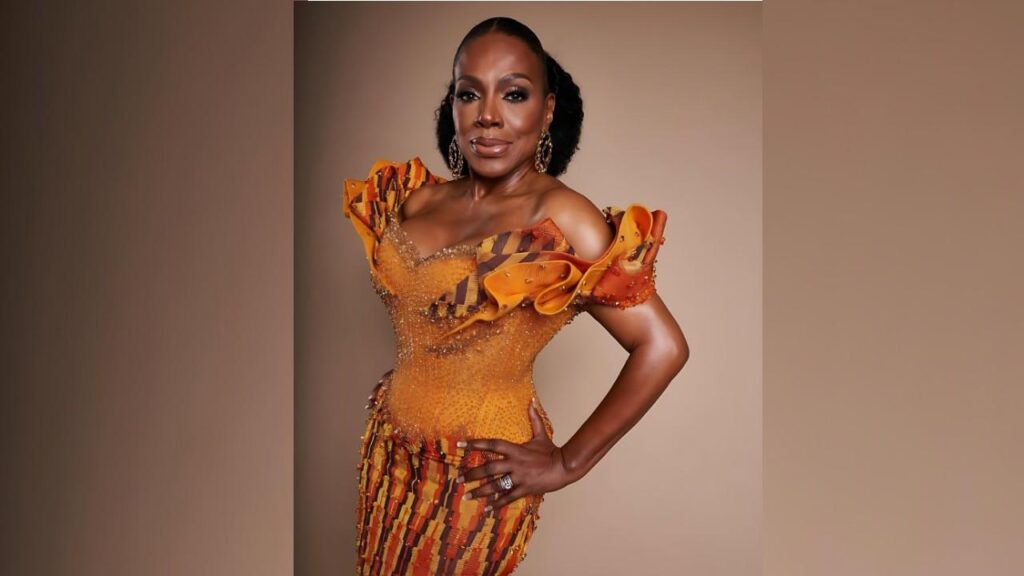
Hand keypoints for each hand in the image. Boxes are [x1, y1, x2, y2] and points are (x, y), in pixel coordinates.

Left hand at [456, 398, 573, 510]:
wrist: (565, 467)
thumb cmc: (551, 451)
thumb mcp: (541, 434)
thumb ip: (534, 419)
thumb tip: (532, 401)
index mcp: (516, 449)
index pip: (492, 444)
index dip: (476, 443)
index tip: (460, 444)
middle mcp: (515, 463)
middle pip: (489, 468)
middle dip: (472, 474)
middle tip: (459, 478)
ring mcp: (519, 477)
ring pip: (495, 486)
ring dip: (480, 491)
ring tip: (466, 496)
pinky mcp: (525, 489)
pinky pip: (508, 498)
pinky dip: (497, 504)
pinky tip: (487, 509)